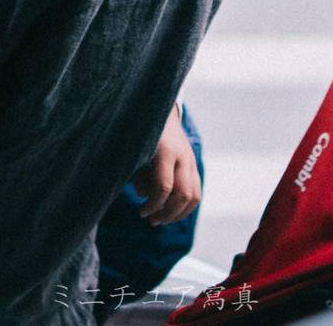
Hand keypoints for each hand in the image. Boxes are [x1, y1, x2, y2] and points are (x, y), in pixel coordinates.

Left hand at [134, 104, 200, 224]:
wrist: (161, 113)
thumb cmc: (142, 135)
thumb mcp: (136, 152)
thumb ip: (138, 176)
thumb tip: (144, 196)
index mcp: (166, 151)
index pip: (165, 186)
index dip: (154, 204)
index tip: (141, 211)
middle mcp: (183, 157)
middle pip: (183, 195)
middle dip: (167, 213)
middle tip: (151, 220)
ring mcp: (191, 162)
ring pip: (194, 196)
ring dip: (178, 214)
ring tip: (161, 219)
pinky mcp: (194, 166)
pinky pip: (196, 192)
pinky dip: (185, 207)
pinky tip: (170, 212)